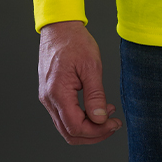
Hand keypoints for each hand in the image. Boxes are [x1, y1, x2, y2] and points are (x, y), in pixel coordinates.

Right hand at [38, 21, 122, 144]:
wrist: (59, 27)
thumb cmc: (74, 41)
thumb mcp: (91, 66)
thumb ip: (95, 95)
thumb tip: (100, 118)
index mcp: (57, 93)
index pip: (76, 127)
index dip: (97, 131)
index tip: (114, 123)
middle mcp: (48, 99)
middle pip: (69, 132)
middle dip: (93, 134)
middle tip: (113, 124)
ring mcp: (47, 97)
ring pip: (66, 126)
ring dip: (88, 126)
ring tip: (107, 114)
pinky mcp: (50, 93)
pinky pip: (64, 114)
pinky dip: (81, 117)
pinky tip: (96, 107)